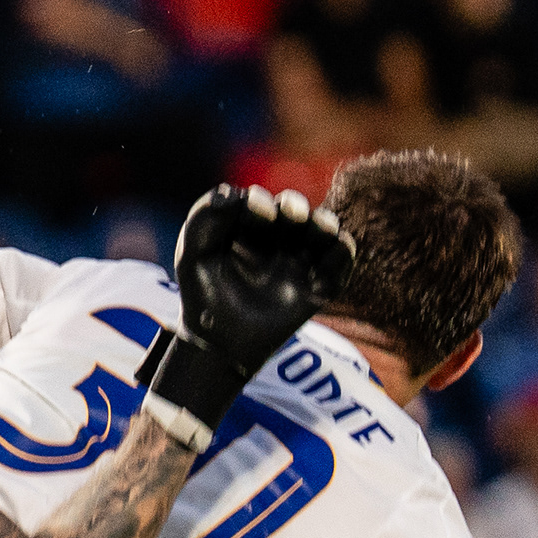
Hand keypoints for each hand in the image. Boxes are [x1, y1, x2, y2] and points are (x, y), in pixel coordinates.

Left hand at [141, 184, 353, 449]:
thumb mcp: (193, 253)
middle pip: (295, 209)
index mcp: (247, 227)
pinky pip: (341, 260)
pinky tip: (336, 246)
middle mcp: (277, 239)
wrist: (219, 344)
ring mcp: (300, 261)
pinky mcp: (319, 285)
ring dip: (324, 222)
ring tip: (319, 228)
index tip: (255, 212)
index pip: (260, 202)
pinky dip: (344, 249)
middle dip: (294, 205)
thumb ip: (203, 218)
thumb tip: (231, 193)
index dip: (259, 201)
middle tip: (290, 214)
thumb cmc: (203, 296)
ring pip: (323, 229)